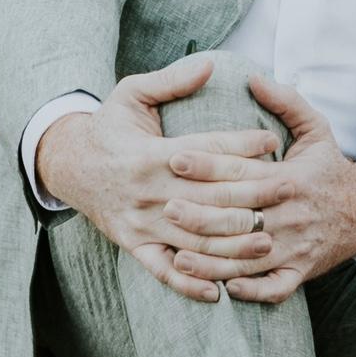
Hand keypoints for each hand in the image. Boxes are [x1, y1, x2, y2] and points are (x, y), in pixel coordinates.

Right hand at [35, 56, 281, 302]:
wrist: (67, 165)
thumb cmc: (108, 127)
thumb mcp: (131, 94)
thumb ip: (171, 81)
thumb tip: (211, 64)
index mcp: (152, 154)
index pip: (205, 151)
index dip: (241, 145)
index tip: (273, 142)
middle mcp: (149, 191)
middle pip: (208, 197)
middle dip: (250, 195)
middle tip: (288, 191)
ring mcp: (141, 222)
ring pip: (193, 238)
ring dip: (231, 243)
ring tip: (268, 241)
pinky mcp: (133, 245)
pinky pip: (163, 270)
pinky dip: (189, 283)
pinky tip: (218, 292)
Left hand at [160, 78, 355, 303]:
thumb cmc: (329, 168)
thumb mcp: (317, 128)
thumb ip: (286, 101)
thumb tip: (252, 78)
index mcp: (292, 178)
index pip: (243, 171)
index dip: (208, 165)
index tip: (175, 157)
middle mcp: (292, 214)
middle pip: (240, 216)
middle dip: (200, 214)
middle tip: (164, 207)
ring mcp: (296, 246)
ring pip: (249, 258)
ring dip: (213, 260)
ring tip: (178, 254)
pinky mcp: (300, 272)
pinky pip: (273, 288)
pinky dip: (249, 291)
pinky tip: (221, 290)